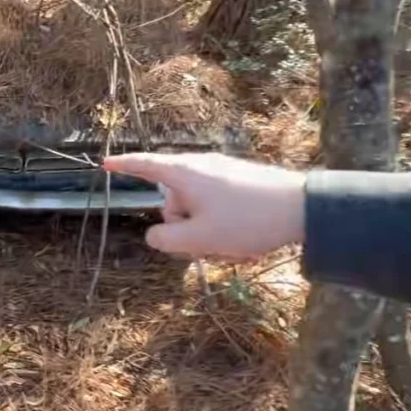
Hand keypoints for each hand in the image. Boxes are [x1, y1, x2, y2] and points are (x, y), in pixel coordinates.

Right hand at [103, 152, 306, 258]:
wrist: (305, 208)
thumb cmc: (247, 221)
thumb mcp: (199, 238)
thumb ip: (166, 239)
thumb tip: (156, 234)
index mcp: (185, 174)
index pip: (146, 166)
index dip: (124, 166)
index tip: (106, 163)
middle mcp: (201, 168)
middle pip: (173, 201)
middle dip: (184, 228)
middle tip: (208, 245)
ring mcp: (223, 174)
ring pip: (198, 210)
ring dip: (208, 234)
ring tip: (235, 247)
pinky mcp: (241, 184)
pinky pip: (219, 210)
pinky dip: (225, 229)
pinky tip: (249, 244)